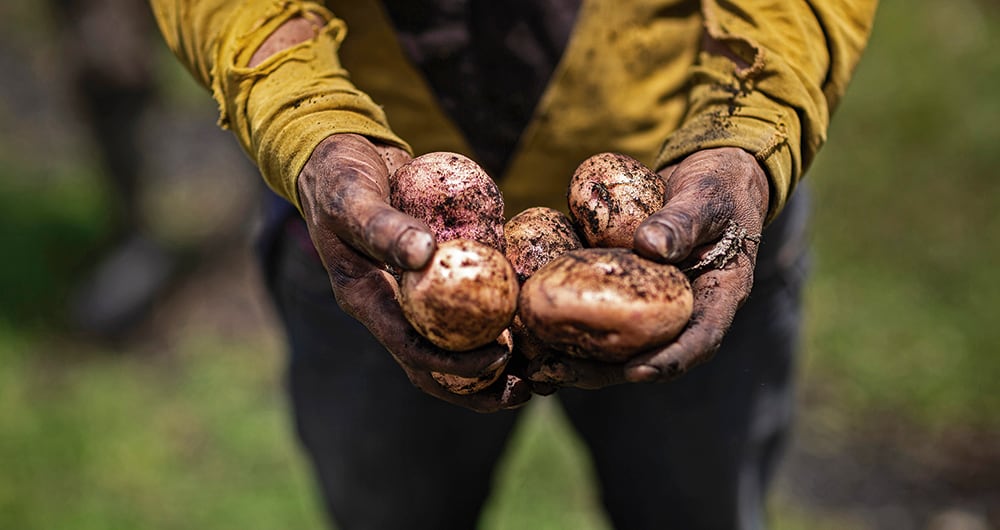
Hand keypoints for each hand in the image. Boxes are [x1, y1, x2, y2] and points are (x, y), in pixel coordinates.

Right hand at [298, 133, 531, 411]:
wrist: (340, 155)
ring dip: (496, 366)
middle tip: (529, 390)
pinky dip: (498, 319)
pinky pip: (467, 307)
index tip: (501, 357)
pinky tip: (534, 318)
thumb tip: (424, 253)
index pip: (412, 350)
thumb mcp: (352, 197)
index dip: (455, 363)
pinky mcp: (434, 277)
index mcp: (366, 300)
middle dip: (481, 388)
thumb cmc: (338, 175)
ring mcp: (413, 296)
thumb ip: (382, 225)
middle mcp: (391, 308)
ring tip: (540, 371)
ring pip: (455, 345)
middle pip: (437, 366)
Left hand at [527, 147, 768, 387]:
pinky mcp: (621, 289)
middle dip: (600, 371)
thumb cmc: (718, 186)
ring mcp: (648, 303)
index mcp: (717, 296)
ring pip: (613, 341)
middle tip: (557, 373)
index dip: (670, 360)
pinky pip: (595, 309)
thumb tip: (648, 246)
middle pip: (644, 352)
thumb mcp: (707, 199)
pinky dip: (564, 319)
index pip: (700, 339)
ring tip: (533, 365)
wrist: (705, 174)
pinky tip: (526, 323)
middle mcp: (681, 310)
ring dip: (574, 357)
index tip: (637, 372)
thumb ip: (682, 222)